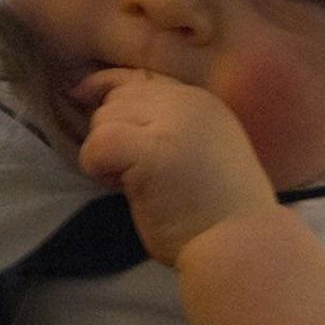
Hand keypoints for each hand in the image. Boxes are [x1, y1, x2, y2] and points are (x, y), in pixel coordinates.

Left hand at [75, 68, 275, 264]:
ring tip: (131, 183)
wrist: (243, 246)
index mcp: (202, 103)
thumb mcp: (199, 152)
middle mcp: (189, 103)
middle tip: (129, 172)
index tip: (81, 96)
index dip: (105, 85)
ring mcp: (173, 124)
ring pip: (104, 120)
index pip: (139, 78)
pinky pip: (98, 145)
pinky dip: (96, 167)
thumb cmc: (216, 213)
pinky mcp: (153, 151)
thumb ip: (167, 127)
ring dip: (104, 154)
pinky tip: (119, 187)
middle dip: (110, 134)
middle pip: (117, 99)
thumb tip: (109, 108)